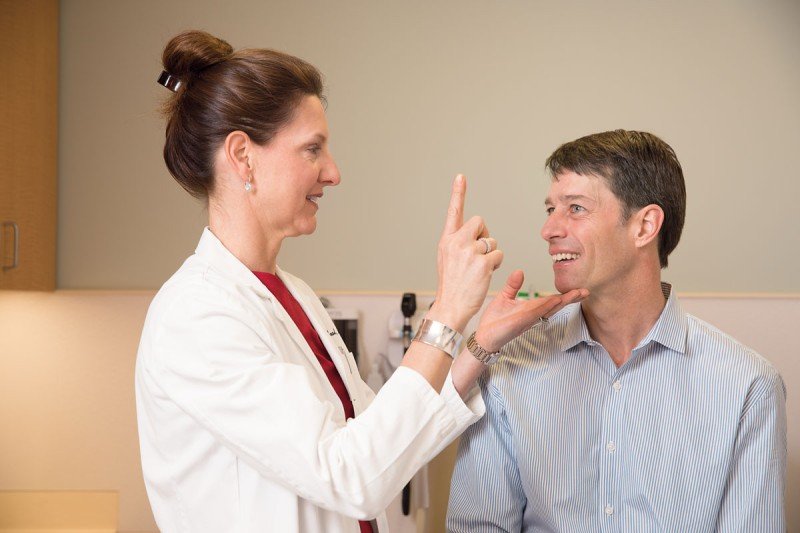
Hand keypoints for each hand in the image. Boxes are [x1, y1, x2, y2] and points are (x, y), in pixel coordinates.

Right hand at [428, 175, 502, 331]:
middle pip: (480, 222)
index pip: (454, 212)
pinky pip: (498, 254)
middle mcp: (456, 243)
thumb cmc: (451, 284)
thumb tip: (477, 234)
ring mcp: (470, 252)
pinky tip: (485, 273)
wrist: (451, 305)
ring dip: (491, 253)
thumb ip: (458, 242)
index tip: (461, 177)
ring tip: (478, 269)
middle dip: (484, 235)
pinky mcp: (483, 263)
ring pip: (491, 240)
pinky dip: (496, 263)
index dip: (458, 193)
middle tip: (478, 253)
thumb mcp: (447, 258)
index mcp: (446, 240)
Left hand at [474, 270, 587, 351]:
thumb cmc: (494, 321)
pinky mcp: (520, 322)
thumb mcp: (504, 298)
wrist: (483, 336)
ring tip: (578, 293)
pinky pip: (536, 312)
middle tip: (586, 292)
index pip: (551, 300)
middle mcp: (533, 314)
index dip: (565, 296)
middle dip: (571, 299)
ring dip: (563, 301)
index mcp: (531, 308)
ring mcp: (528, 318)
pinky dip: (546, 306)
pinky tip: (556, 300)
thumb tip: (520, 271)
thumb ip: (513, 286)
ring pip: (550, 308)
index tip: (579, 290)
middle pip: (556, 305)